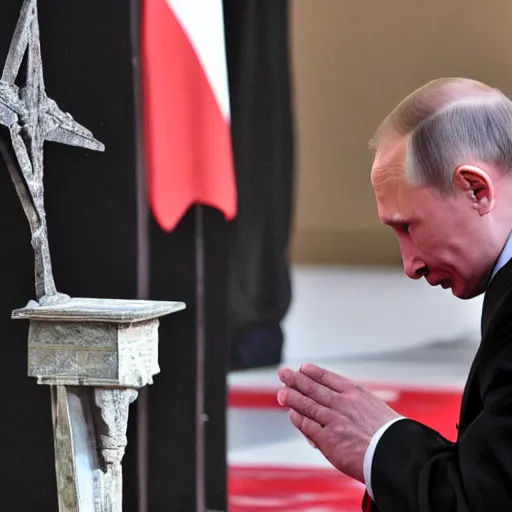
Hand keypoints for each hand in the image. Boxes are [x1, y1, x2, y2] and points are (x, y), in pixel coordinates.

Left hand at [277, 363, 399, 482]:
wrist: (396, 454)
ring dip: (291, 397)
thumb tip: (337, 407)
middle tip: (284, 373)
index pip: (328, 378)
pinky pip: (308, 425)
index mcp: (356, 393)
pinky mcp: (328, 438)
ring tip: (281, 392)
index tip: (304, 367)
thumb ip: (356, 407)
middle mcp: (342, 403)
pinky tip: (292, 414)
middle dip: (296, 379)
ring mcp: (333, 420)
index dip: (313, 372)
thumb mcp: (377, 410)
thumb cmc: (392, 436)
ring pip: (307, 404)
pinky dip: (298, 419)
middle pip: (313, 388)